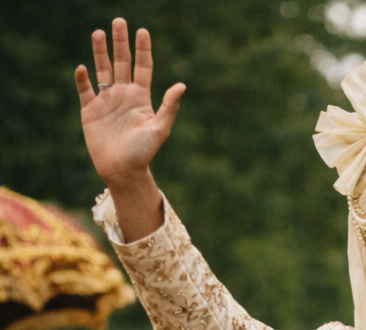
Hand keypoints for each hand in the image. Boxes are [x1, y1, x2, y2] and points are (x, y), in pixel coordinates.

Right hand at [76, 19, 183, 187]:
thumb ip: (169, 107)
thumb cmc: (144, 153)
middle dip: (120, 42)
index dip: (142, 50)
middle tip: (119, 21)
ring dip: (100, 52)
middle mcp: (124, 96)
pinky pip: (85, 90)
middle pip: (122, 63)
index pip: (143, 68)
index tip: (143, 31)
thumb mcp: (159, 129)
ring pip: (103, 70)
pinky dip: (83, 79)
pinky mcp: (90, 111)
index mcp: (141, 98)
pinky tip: (83, 68)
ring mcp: (106, 102)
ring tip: (98, 33)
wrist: (123, 171)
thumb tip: (181, 86)